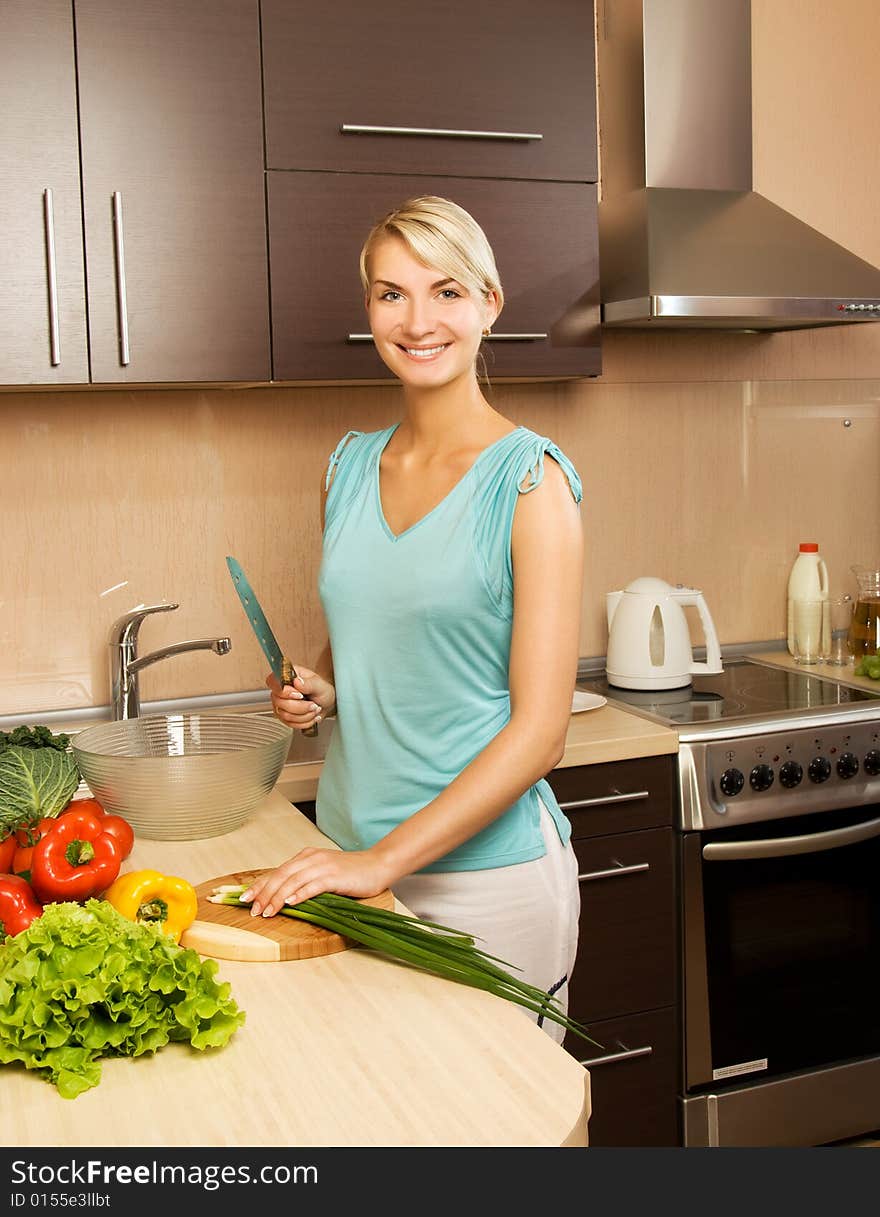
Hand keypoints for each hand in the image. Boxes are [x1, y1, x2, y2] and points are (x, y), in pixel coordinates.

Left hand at [240, 847, 390, 915]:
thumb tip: (282, 898)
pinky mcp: (334, 876)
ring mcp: (323, 866)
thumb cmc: (351, 873)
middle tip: (252, 909)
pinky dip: (299, 894)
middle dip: (263, 893)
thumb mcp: (322, 874)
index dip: (259, 884)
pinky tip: (290, 903)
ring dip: (277, 898)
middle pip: (280, 875)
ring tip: (266, 912)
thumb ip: (304, 881)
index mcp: (306, 857)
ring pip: (292, 881)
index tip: (244, 898)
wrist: (378, 865)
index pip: (276, 871)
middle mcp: (311, 858)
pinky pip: (313, 885)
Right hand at [267, 664, 334, 730]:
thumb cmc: (321, 691)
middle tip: (313, 704)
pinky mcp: (283, 717)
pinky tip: (311, 715)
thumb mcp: (319, 685)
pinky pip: (290, 723)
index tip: (299, 695)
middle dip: (301, 706)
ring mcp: (280, 704)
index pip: (273, 682)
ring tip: (314, 709)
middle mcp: (280, 690)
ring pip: (286, 715)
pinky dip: (304, 722)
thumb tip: (297, 681)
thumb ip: (309, 683)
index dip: (284, 691)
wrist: (326, 704)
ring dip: (304, 715)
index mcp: (287, 677)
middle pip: (279, 702)